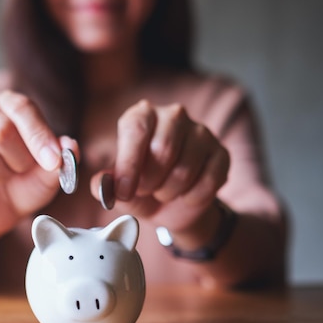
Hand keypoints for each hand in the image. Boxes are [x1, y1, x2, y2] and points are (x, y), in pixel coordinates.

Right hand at [0, 90, 77, 236]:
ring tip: (0, 178)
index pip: (22, 108)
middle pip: (0, 130)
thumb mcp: (49, 174)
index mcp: (8, 104)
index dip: (39, 138)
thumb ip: (62, 159)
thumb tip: (69, 145)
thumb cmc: (25, 183)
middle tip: (20, 171)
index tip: (52, 163)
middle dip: (18, 161)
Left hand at [92, 99, 229, 234]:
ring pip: (185, 168)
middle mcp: (173, 115)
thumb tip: (100, 184)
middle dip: (150, 181)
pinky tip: (185, 196)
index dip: (129, 164)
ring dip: (170, 191)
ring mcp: (201, 132)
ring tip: (163, 192)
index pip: (136, 129)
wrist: (173, 207)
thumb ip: (104, 185)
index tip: (124, 191)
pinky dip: (193, 197)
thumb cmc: (141, 189)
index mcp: (142, 115)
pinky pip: (209, 180)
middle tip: (145, 190)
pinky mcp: (221, 153)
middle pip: (163, 149)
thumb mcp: (118, 189)